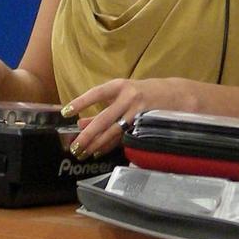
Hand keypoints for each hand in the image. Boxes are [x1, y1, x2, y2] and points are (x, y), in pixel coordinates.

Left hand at [64, 78, 180, 159]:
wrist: (173, 95)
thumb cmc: (140, 93)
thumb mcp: (120, 94)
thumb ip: (100, 107)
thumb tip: (79, 122)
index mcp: (120, 85)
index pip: (97, 93)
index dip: (81, 102)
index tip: (66, 112)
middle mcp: (129, 97)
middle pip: (104, 119)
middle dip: (87, 135)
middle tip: (74, 146)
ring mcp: (138, 112)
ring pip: (113, 132)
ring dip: (97, 144)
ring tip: (83, 152)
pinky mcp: (144, 125)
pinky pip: (124, 138)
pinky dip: (110, 145)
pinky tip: (99, 151)